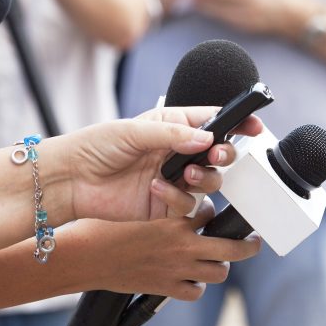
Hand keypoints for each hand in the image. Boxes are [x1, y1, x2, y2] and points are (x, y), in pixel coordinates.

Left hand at [53, 105, 262, 223]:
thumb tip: (207, 138)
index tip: (254, 125)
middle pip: (219, 152)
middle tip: (216, 153)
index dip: (237, 122)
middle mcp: (176, 152)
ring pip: (210, 180)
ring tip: (187, 173)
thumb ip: (174, 134)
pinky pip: (188, 204)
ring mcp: (173, 178)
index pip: (213, 121)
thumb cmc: (96, 147)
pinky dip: (177, 197)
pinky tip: (156, 189)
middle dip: (225, 153)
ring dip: (205, 176)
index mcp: (172, 126)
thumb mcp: (134, 131)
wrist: (71, 181)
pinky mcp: (165, 203)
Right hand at [76, 199, 261, 300]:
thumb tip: (172, 192)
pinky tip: (190, 280)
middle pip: (232, 248)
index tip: (213, 213)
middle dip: (248, 246)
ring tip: (218, 262)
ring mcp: (177, 269)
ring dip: (219, 267)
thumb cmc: (104, 226)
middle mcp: (183, 245)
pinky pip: (195, 292)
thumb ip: (160, 204)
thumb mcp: (137, 206)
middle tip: (253, 243)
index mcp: (176, 218)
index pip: (212, 212)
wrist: (84, 258)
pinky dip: (196, 287)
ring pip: (218, 272)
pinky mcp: (166, 289)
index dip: (213, 213)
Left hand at [192, 0, 316, 36]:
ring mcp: (246, 20)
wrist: (292, 14)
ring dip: (204, 8)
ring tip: (192, 0)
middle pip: (216, 5)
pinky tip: (206, 9)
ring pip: (218, 14)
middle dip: (200, 0)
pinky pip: (224, 20)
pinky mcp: (244, 28)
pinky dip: (214, 14)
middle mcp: (247, 8)